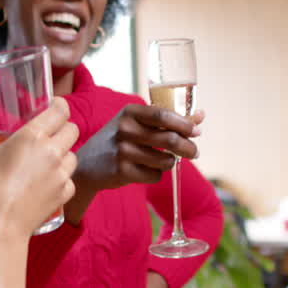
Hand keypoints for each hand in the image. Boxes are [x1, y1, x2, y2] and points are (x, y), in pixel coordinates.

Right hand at [0, 98, 77, 239]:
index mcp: (33, 136)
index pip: (61, 110)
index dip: (59, 106)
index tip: (54, 107)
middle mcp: (52, 152)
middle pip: (73, 130)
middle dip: (63, 129)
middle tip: (49, 135)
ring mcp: (61, 174)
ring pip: (73, 155)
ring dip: (63, 154)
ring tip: (46, 161)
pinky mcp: (64, 193)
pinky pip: (69, 179)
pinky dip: (61, 179)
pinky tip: (45, 183)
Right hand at [65, 105, 203, 221]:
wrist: (87, 165)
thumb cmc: (118, 140)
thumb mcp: (137, 124)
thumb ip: (168, 120)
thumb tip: (200, 116)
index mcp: (130, 112)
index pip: (163, 114)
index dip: (184, 124)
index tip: (197, 131)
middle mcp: (125, 129)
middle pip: (169, 139)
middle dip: (188, 148)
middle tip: (194, 152)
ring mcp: (123, 151)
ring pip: (165, 160)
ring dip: (170, 162)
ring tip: (164, 161)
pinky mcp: (122, 171)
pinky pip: (155, 176)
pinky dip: (156, 175)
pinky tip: (145, 170)